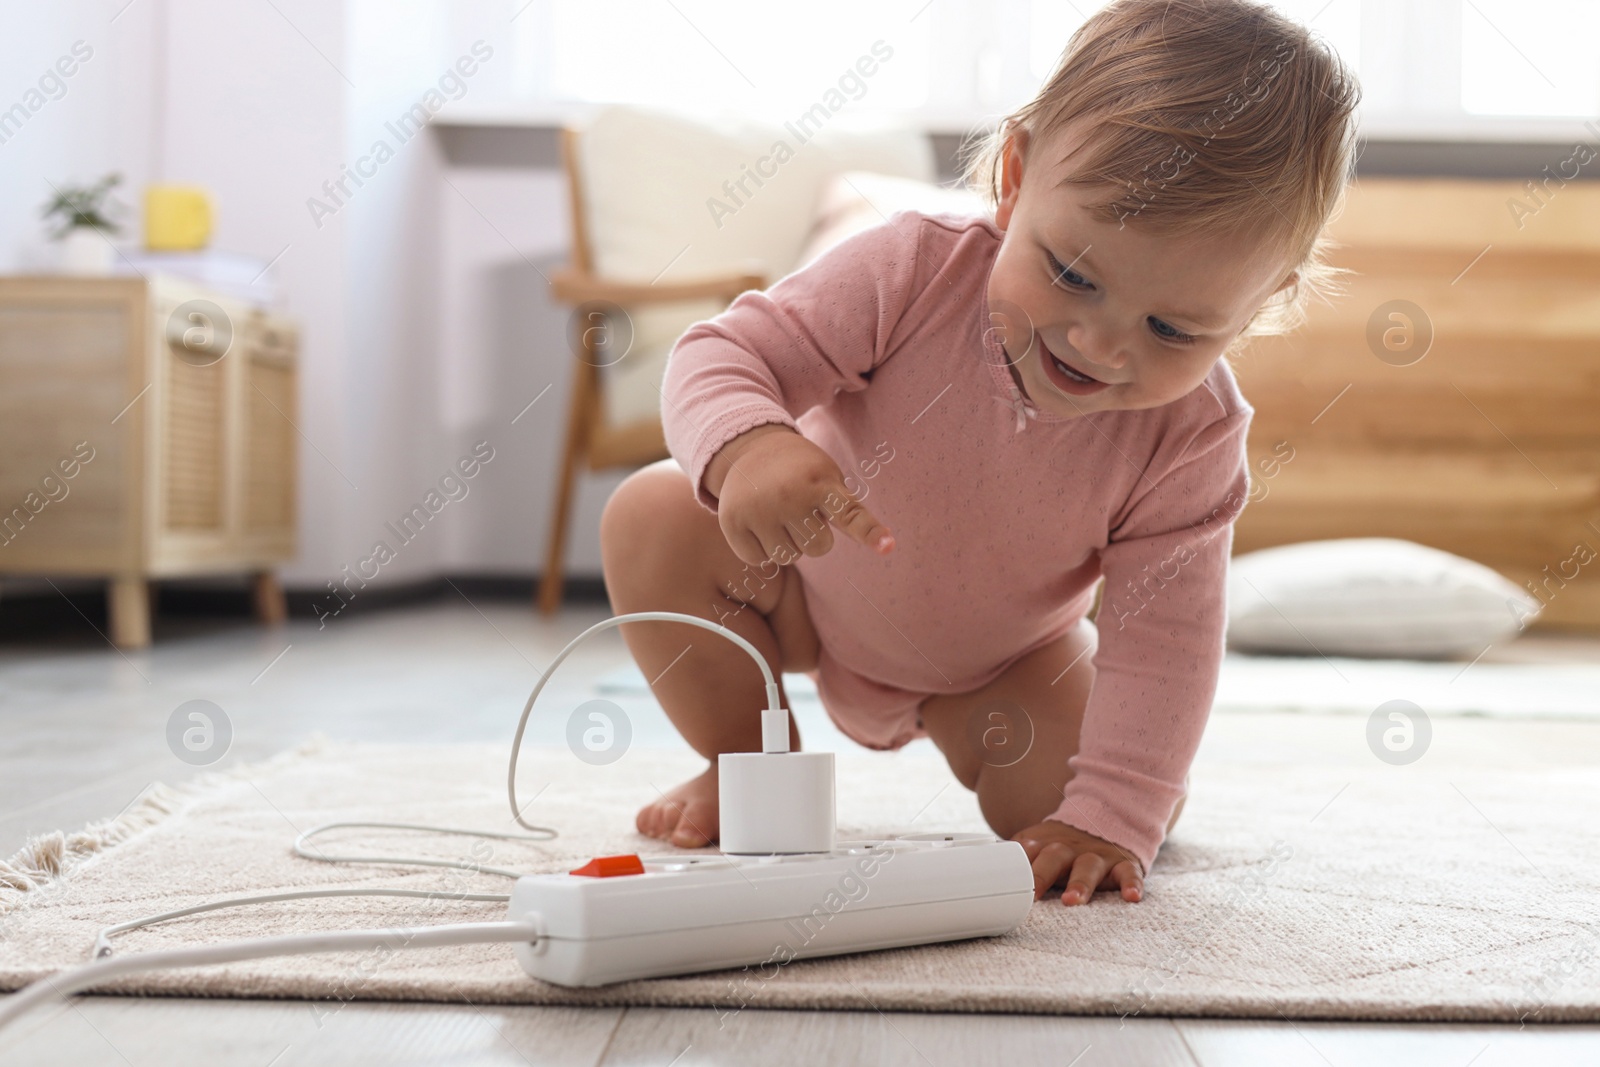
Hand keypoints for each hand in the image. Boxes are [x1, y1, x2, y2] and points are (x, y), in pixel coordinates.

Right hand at [705, 424, 893, 564]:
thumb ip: (848, 511)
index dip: (870, 532)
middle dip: (812, 535)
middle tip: (798, 508)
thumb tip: (887, 546)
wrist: (749, 447)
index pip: (850, 514)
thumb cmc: (800, 469)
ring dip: (785, 542)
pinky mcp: (733, 522)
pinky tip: (756, 521)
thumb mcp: (828, 478)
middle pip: (818, 549)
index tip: (889, 546)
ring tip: (776, 512)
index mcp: (821, 483)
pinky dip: (759, 547)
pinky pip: (758, 559)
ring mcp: (758, 510)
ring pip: (787, 557)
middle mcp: (789, 496)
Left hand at [1012, 819, 1143, 905]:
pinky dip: (1131, 884)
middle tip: (1032, 893)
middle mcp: (1068, 848)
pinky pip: (1128, 873)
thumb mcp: (1034, 845)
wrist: (1104, 818)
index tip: (1002, 885)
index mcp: (1043, 843)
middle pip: (1054, 857)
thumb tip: (974, 877)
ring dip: (1080, 884)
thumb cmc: (1060, 845)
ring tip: (1073, 901)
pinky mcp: (1122, 863)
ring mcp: (1095, 855)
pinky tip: (1132, 897)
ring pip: (1088, 866)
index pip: (1026, 853)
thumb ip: (1012, 860)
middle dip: (1043, 875)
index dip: (1015, 868)